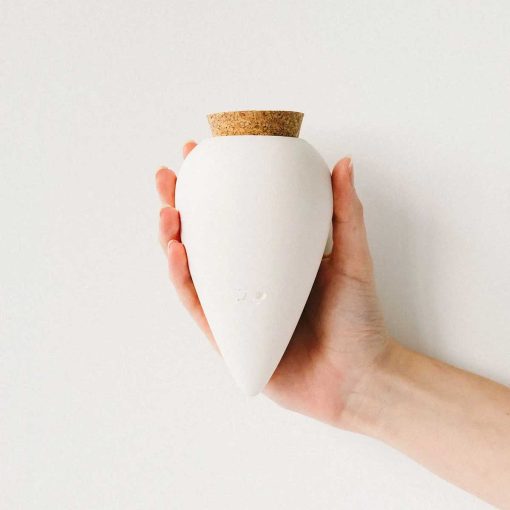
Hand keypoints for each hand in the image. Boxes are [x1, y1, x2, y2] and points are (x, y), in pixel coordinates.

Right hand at [156, 141, 391, 428]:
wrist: (358, 378)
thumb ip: (346, 213)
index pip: (240, 216)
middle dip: (181, 204)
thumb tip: (343, 162)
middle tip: (169, 177)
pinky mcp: (228, 337)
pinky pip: (198, 304)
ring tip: (167, 209)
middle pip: (206, 237)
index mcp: (275, 258)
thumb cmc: (358, 320)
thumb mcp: (353, 259)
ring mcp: (237, 308)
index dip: (217, 186)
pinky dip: (182, 277)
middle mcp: (250, 280)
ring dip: (172, 238)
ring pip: (193, 269)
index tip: (204, 154)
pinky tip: (176, 250)